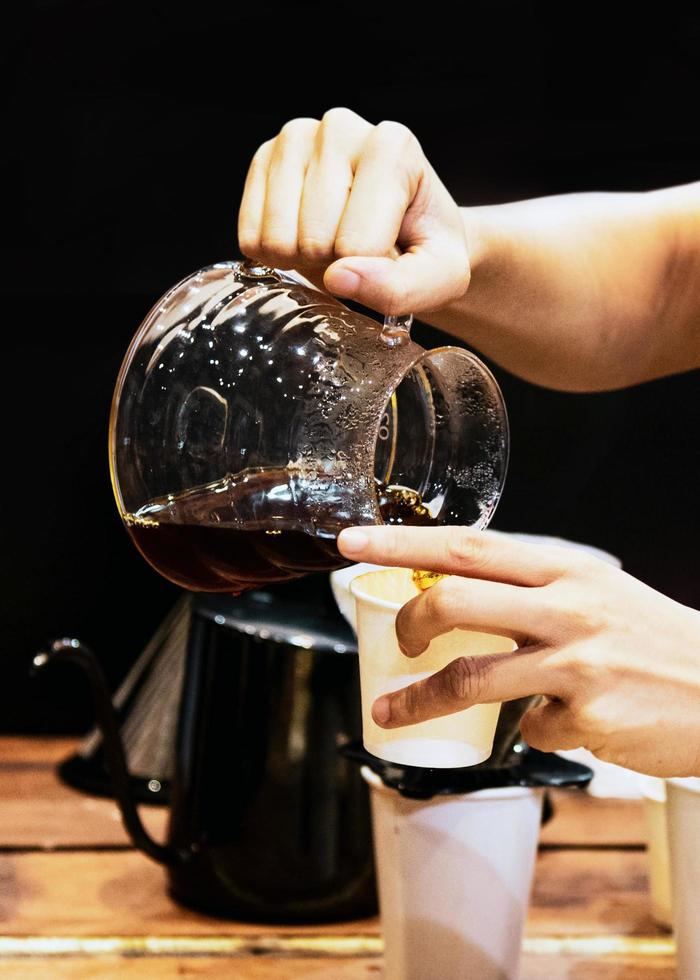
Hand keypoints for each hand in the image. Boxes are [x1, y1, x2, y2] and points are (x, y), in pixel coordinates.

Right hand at [237, 108, 469, 315]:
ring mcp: (295, 138)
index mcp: (393, 145)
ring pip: (278, 240)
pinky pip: (251, 236)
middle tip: (360, 249)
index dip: (371, 271)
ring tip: (335, 240)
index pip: (358, 244)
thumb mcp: (438, 279)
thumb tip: (339, 277)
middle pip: (314, 240)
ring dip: (304, 259)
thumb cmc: (424, 247)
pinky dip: (275, 254)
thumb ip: (400, 288)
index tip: (391, 252)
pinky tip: (304, 234)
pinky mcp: (263, 160)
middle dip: (335, 263)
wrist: (407, 227)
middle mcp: (340, 127)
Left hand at [337, 525, 699, 776]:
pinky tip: (566, 720)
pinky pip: (531, 726)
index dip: (402, 541)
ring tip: (393, 713)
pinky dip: (535, 726)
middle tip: (398, 641)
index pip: (467, 545)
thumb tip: (456, 594)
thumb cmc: (651, 636)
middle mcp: (567, 607)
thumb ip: (530, 589)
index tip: (352, 541)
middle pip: (455, 601)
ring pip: (471, 678)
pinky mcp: (588, 716)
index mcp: (564, 568)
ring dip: (419, 700)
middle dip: (408, 621)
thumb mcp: (596, 589)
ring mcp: (577, 662)